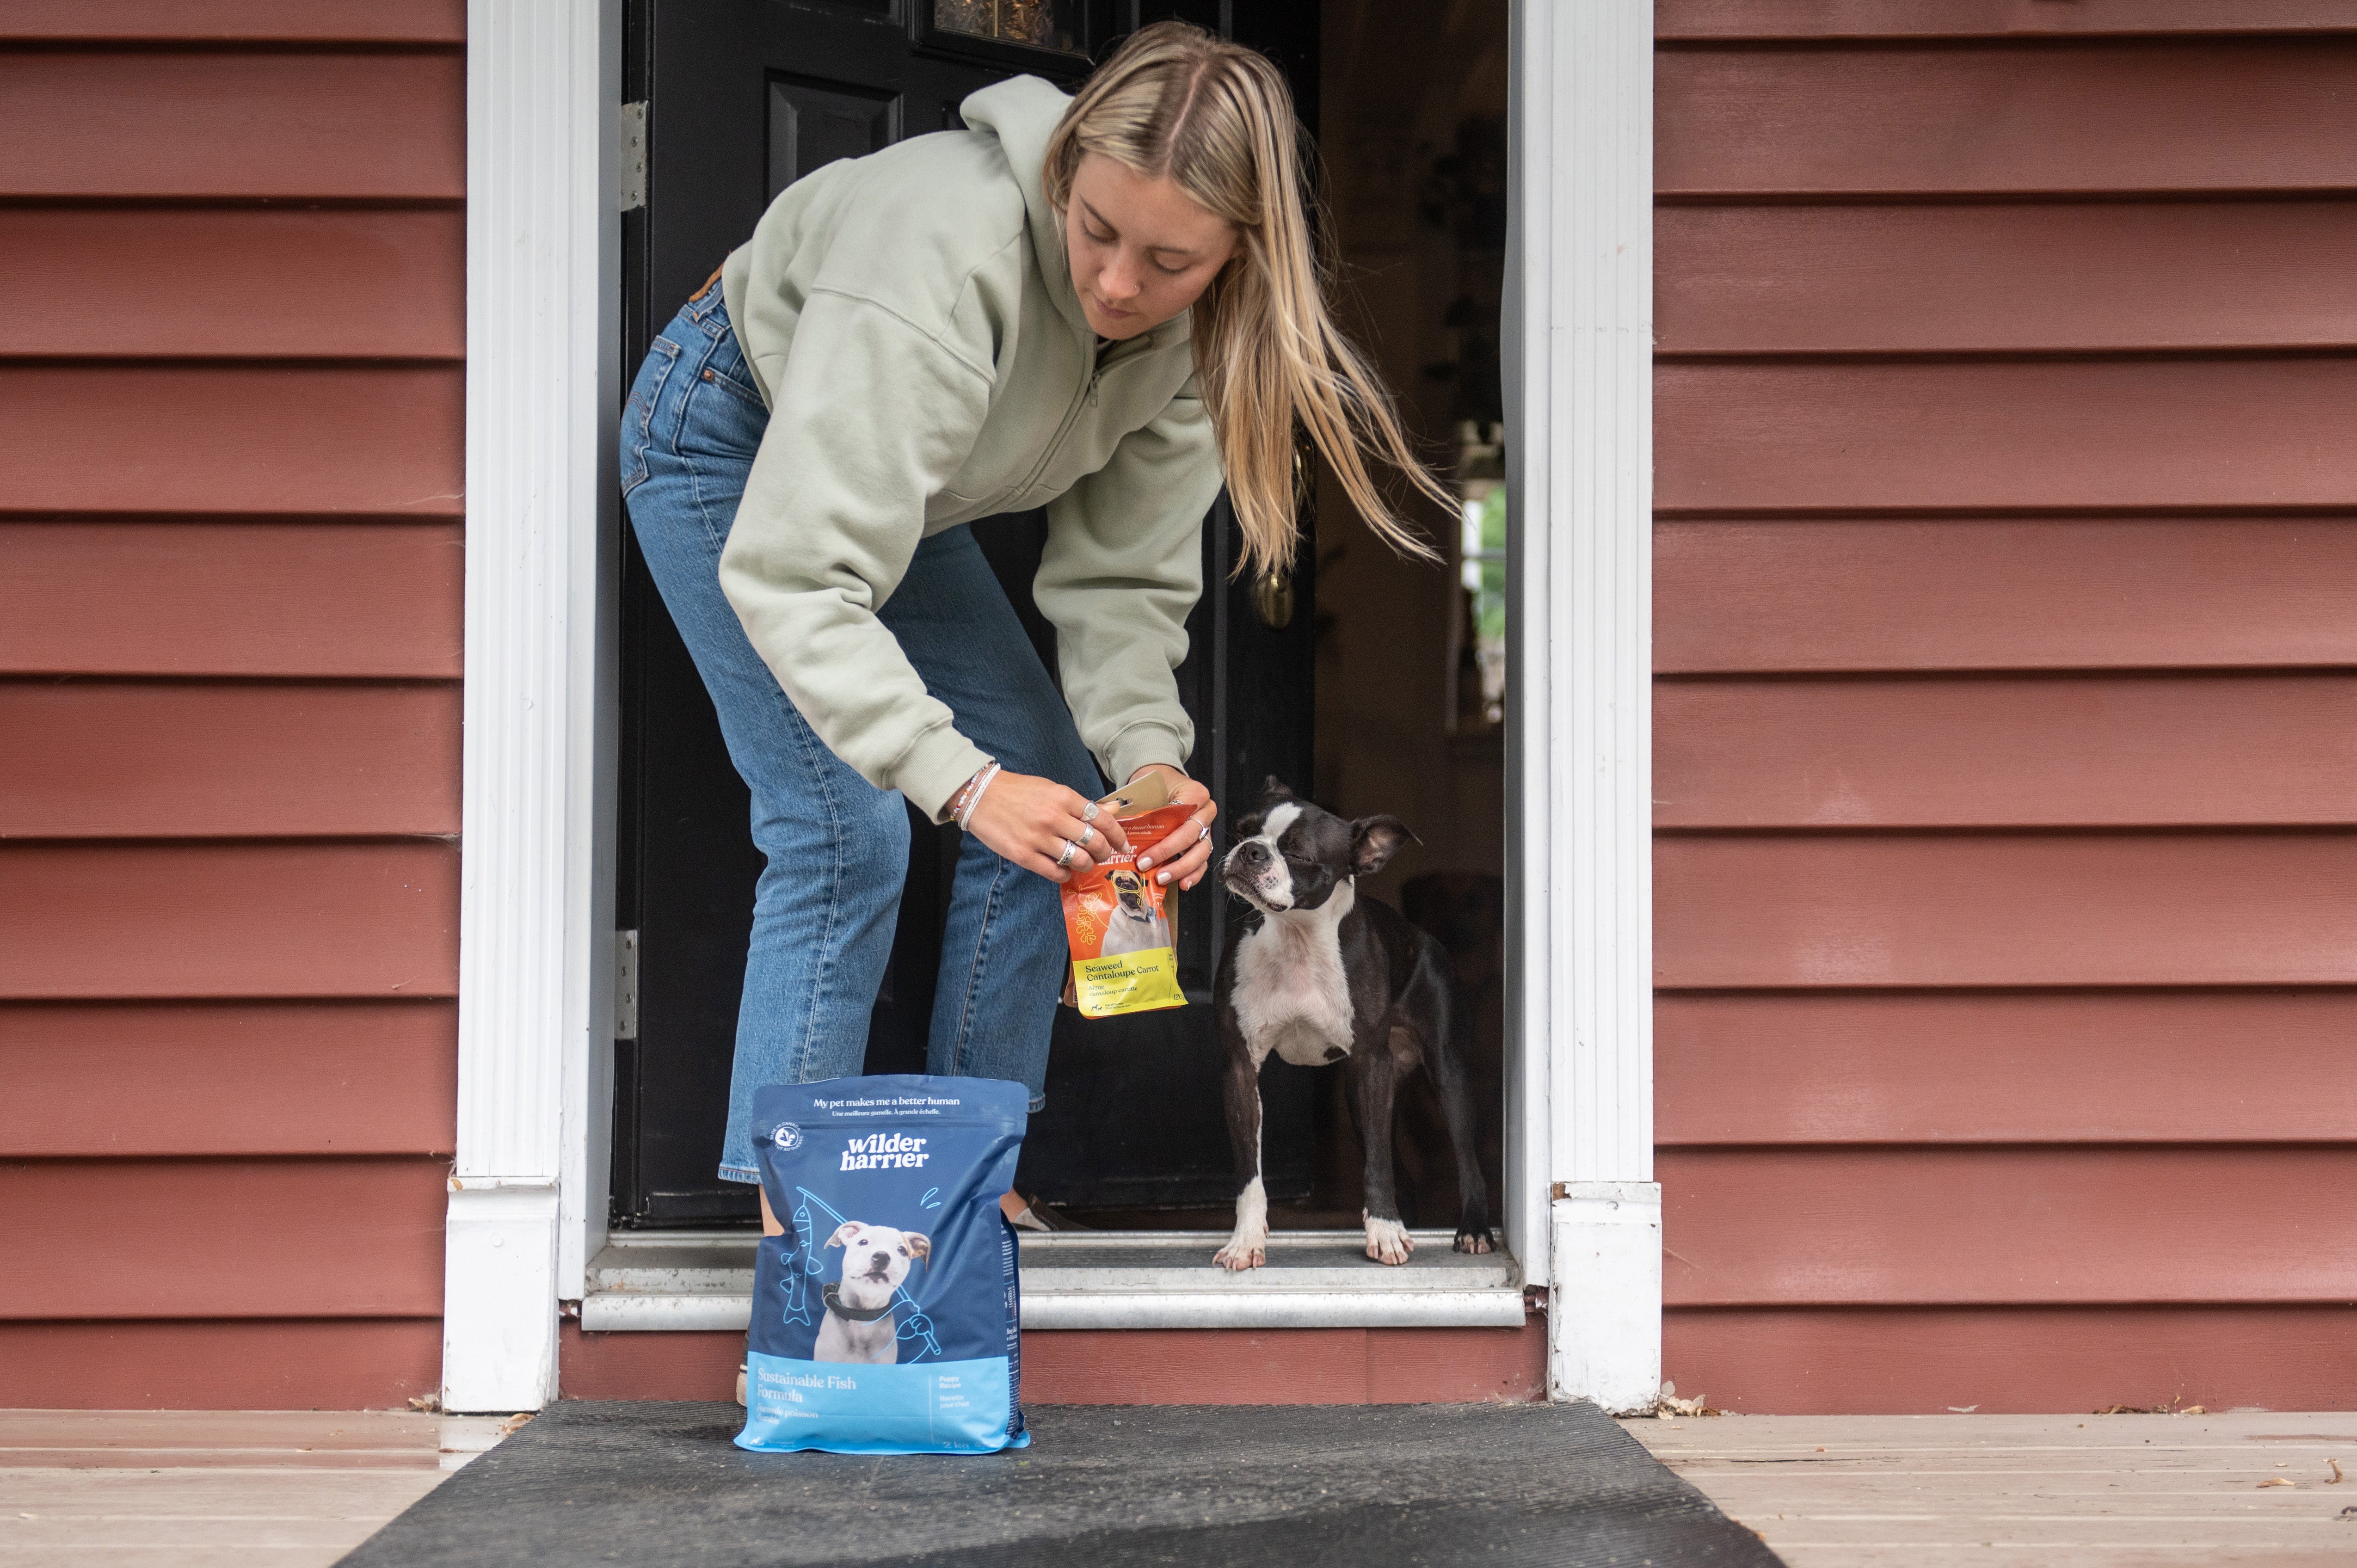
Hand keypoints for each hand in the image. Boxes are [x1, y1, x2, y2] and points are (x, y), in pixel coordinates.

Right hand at [962, 770, 1130, 883]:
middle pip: (1095, 842)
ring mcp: (1039, 838)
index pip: (1102, 819)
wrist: (980, 795)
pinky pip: (1056, 873)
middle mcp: (1054, 817)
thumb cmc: (1017, 791)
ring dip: (1086, 865)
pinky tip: (1063, 870)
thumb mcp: (1051, 789)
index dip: (1117, 835)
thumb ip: (1077, 804)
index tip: (1122, 844)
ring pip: (1078, 860)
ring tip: (1083, 862)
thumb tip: (1108, 812)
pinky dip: (1065, 875)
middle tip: (1103, 855)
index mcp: (1063, 797)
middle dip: (1104, 852)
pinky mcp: (1024, 855)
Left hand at [1128, 764, 1217, 891]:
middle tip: (1147, 867)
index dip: (1163, 843)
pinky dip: (1193, 874)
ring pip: (1201, 853)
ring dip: (1181, 869)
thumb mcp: (1147, 791)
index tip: (1143, 857)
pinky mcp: (1205, 840)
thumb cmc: (1155, 786)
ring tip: (1163, 879)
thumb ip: (1140, 810)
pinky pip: (1203, 860)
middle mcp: (1206, 811)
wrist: (1164, 781)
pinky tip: (1183, 883)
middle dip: (1168, 857)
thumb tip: (1120, 835)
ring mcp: (1207, 827)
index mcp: (1195, 794)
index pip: (1182, 822)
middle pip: (1192, 838)